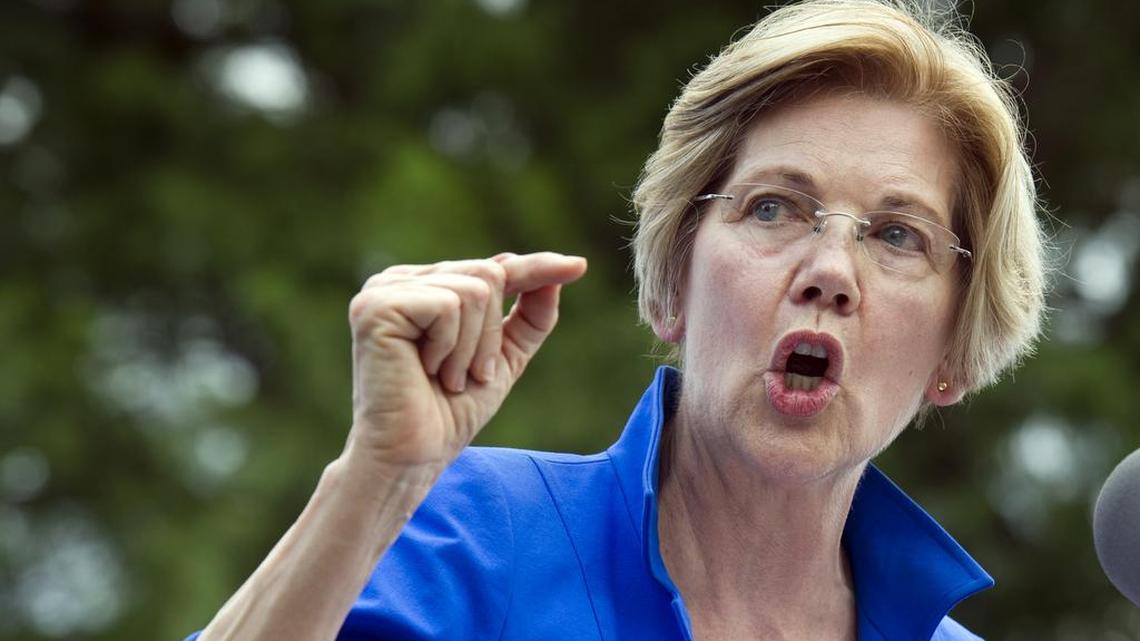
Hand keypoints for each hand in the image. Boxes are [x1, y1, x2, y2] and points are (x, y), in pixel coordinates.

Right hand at [343, 252, 587, 475]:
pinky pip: (449, 306)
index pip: (491, 267)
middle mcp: (400, 281)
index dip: (536, 267)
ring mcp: (383, 290)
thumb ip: (530, 316)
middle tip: (466, 376)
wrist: (412, 458)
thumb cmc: (449, 413)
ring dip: (472, 348)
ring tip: (444, 377)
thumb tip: (565, 269)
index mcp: (424, 288)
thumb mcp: (503, 358)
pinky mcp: (376, 306)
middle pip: (489, 273)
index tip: (579, 266)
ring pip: (475, 290)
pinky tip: (425, 371)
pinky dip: (451, 348)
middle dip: (492, 335)